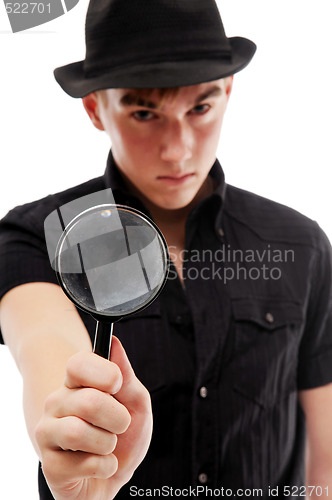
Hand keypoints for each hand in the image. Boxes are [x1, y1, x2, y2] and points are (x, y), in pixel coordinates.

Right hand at [35, 336, 151, 499]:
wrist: (114, 476)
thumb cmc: (124, 435)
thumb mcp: (136, 403)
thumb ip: (126, 376)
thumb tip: (115, 343)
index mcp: (75, 383)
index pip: (77, 363)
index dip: (104, 374)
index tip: (117, 386)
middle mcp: (56, 403)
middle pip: (88, 401)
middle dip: (118, 418)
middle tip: (120, 425)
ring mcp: (48, 433)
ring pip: (78, 432)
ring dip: (108, 443)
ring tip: (107, 445)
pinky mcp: (50, 466)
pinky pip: (83, 464)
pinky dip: (104, 466)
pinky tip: (98, 464)